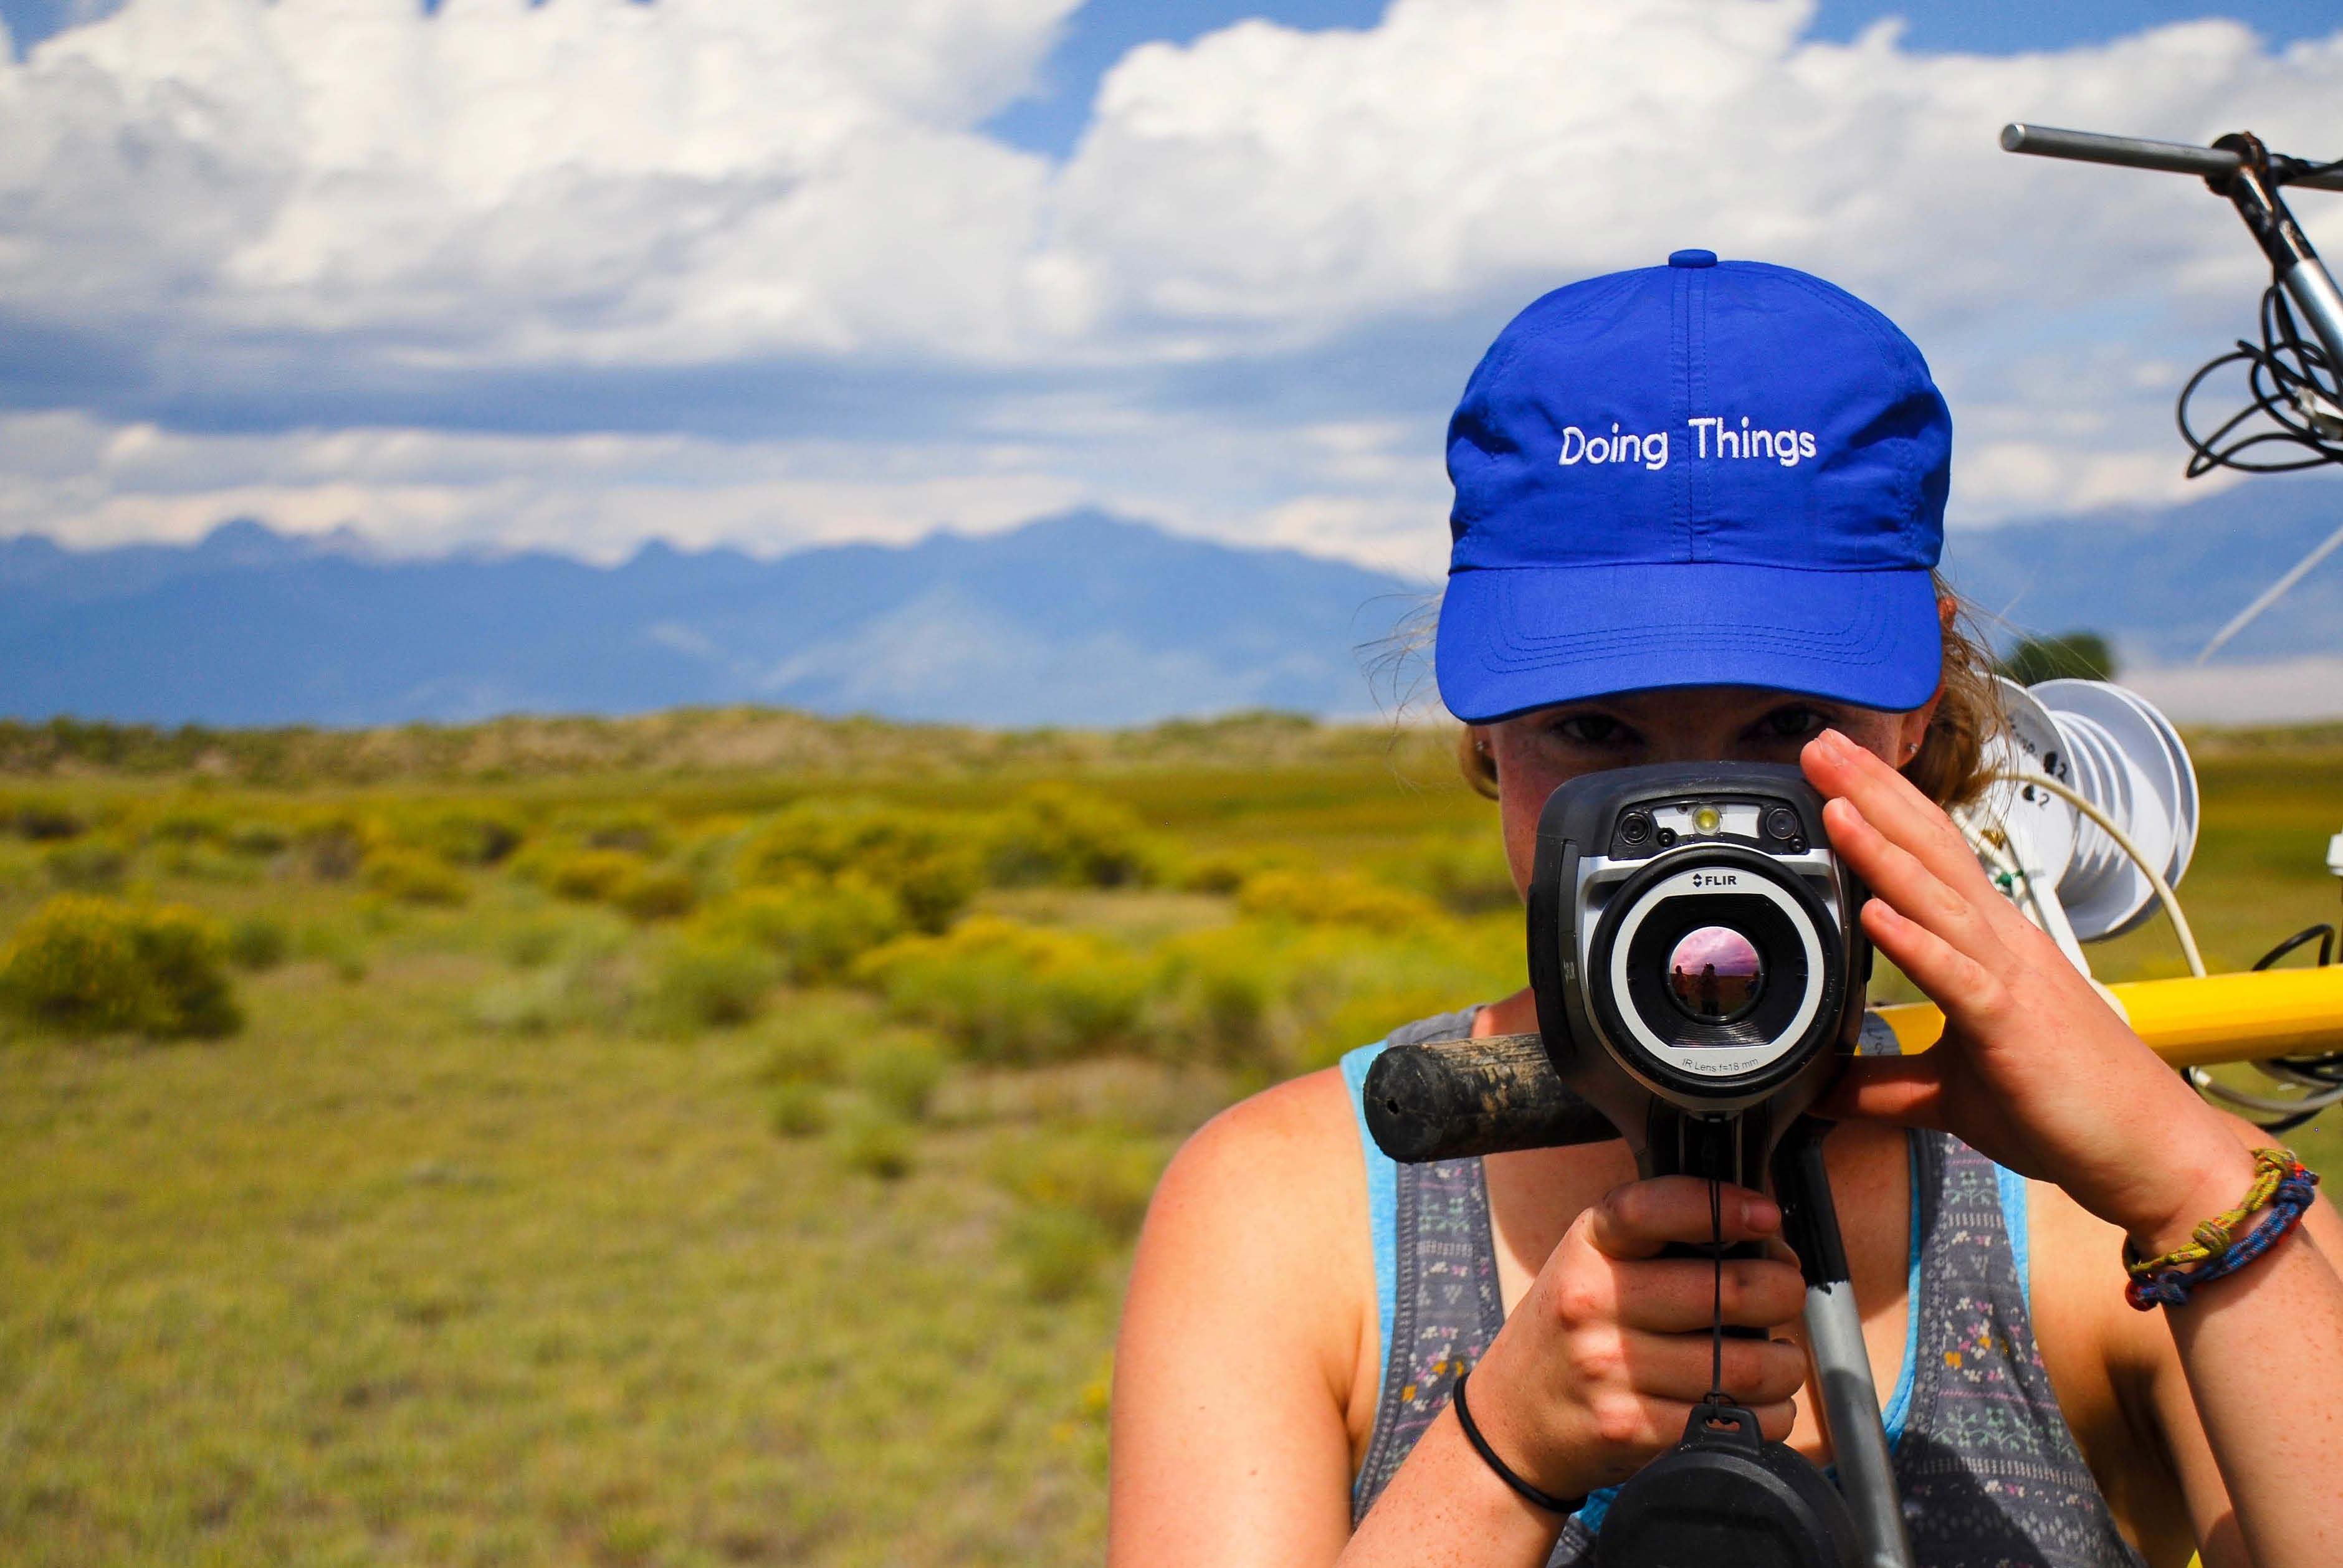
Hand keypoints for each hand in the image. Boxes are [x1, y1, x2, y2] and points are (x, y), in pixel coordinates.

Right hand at [1462, 1177, 1807, 1500]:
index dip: (1720, 1206)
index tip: (1765, 1215)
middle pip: (1730, 1292)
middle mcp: (1594, 1302)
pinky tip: (1757, 1404)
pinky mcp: (1631, 1428)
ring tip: (1778, 1359)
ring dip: (1786, 1364)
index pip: (1653, 1209)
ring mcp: (1610, 1369)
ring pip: (1749, 1366)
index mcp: (1589, 1248)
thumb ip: (1659, 1244)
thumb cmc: (1570, 1331)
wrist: (1514, 1417)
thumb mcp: (1591, 1263)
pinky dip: (1769, 1416)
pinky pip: (1737, 1424)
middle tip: (1784, 1295)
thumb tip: (1766, 1245)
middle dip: (1784, 1291)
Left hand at [1799, 727, 2250, 1252]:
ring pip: (1940, 898)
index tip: (1832, 768)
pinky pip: (1958, 977)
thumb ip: (1882, 1083)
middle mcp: (2001, 944)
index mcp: (1988, 946)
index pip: (1929, 857)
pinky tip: (1877, 912)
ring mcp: (2011, 979)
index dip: (1882, 807)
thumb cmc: (2064, 1110)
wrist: (2148, 1154)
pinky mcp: (2014, 1026)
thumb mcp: (1947, 1093)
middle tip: (1821, 743)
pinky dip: (1916, 941)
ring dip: (1884, 849)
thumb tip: (1821, 1088)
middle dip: (1874, 793)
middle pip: (1931, 850)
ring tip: (1836, 803)